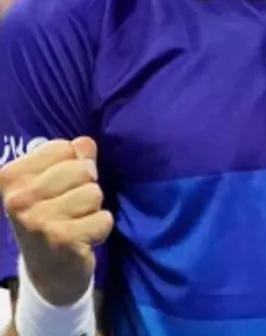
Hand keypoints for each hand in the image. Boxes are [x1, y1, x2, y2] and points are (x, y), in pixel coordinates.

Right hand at [0, 137, 112, 304]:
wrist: (47, 272)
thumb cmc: (51, 217)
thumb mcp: (53, 183)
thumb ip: (73, 158)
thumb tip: (85, 143)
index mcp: (10, 177)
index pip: (65, 147)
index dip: (73, 165)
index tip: (59, 188)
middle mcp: (18, 199)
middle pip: (84, 169)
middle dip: (86, 187)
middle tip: (69, 210)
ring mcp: (37, 220)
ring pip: (95, 193)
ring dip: (92, 209)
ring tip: (74, 223)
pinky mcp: (62, 239)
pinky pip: (104, 218)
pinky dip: (100, 229)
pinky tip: (81, 239)